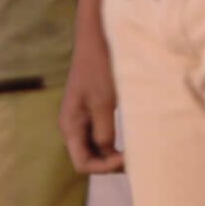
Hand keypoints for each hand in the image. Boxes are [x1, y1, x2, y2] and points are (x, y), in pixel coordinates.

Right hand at [59, 29, 122, 173]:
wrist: (98, 37)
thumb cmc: (99, 67)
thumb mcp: (104, 102)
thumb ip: (104, 132)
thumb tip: (108, 154)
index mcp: (70, 125)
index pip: (82, 164)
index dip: (104, 167)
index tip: (126, 159)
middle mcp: (72, 125)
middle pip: (88, 159)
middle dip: (109, 164)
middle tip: (134, 160)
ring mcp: (82, 119)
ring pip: (95, 149)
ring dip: (112, 154)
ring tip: (134, 153)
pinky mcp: (92, 111)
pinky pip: (101, 136)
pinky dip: (114, 142)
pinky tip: (130, 140)